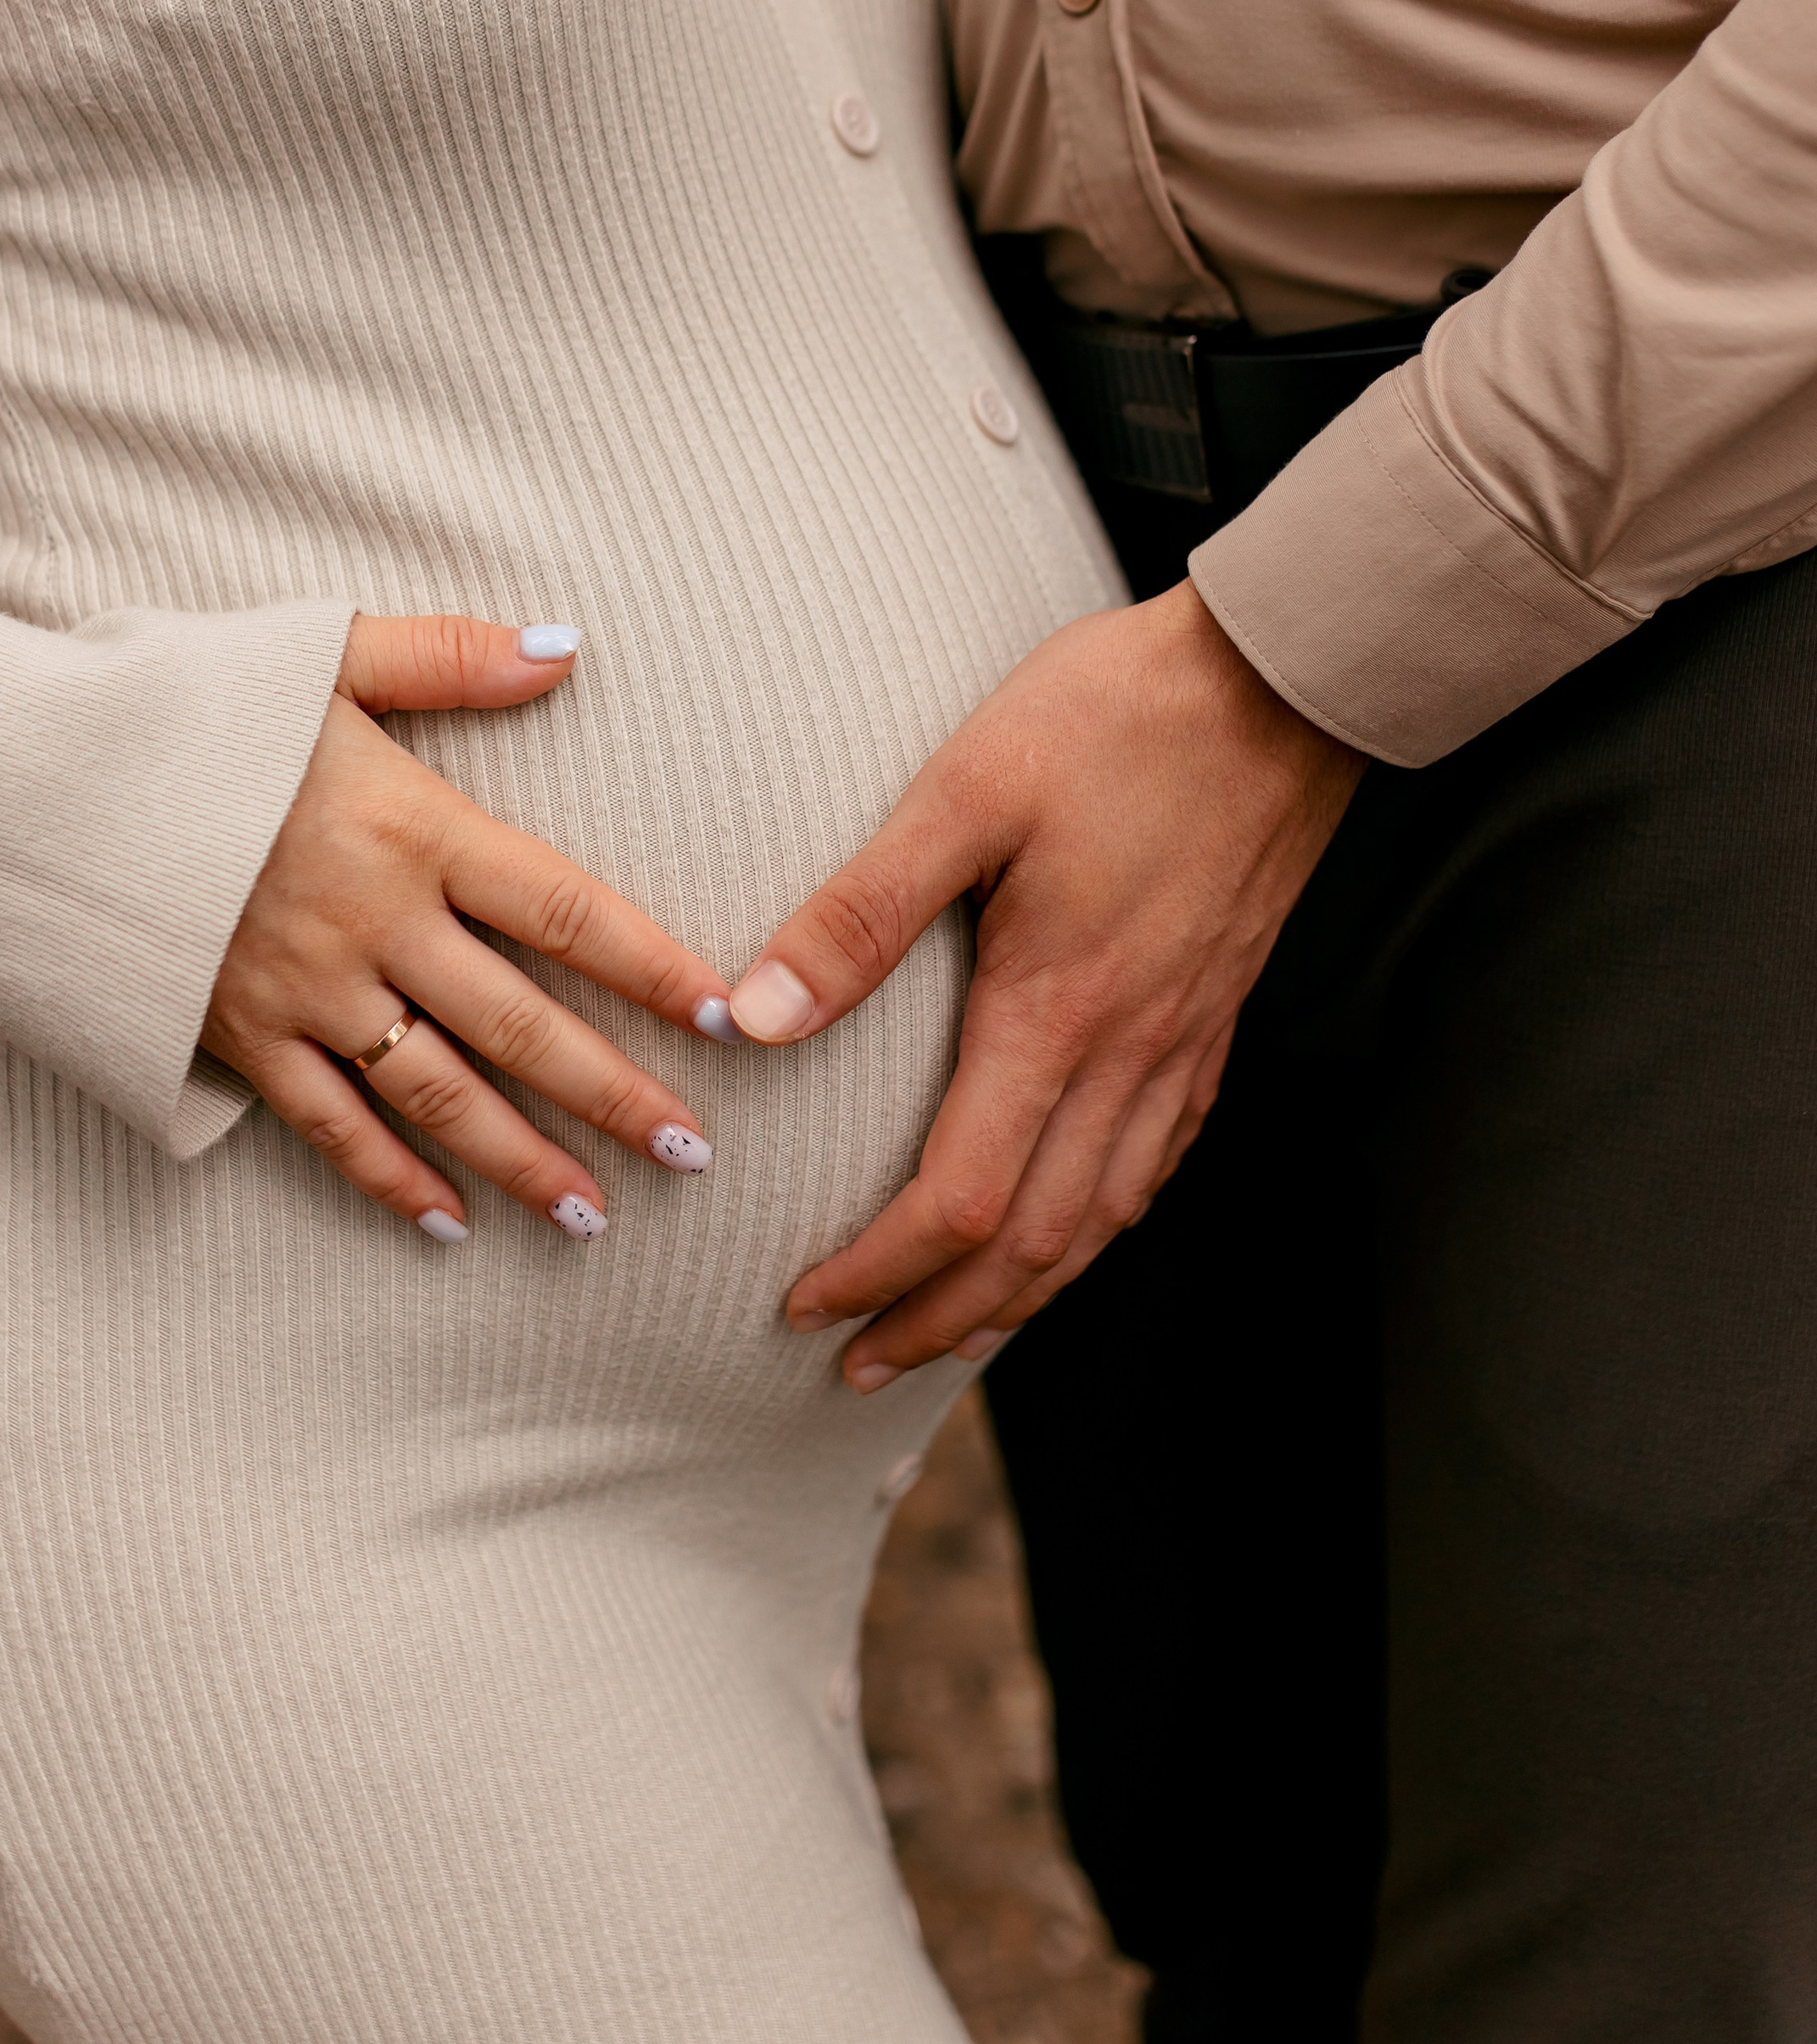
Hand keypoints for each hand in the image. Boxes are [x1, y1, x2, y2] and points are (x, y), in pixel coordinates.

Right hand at [203, 613, 730, 1244]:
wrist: (27, 775)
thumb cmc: (181, 704)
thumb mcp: (318, 655)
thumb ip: (448, 656)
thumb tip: (566, 647)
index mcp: (409, 826)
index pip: (563, 908)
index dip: (650, 966)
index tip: (725, 1015)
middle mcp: (370, 922)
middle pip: (520, 1025)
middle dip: (614, 1094)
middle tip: (693, 1153)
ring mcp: (302, 991)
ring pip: (437, 1094)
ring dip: (520, 1158)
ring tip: (592, 1211)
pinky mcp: (235, 1036)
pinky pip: (327, 1126)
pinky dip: (388, 1178)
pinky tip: (445, 1222)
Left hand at [723, 584, 1361, 1380]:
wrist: (1286, 679)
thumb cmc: (1121, 715)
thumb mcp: (968, 788)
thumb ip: (862, 909)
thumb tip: (759, 1016)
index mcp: (1058, 1012)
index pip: (963, 1201)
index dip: (879, 1271)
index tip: (805, 1305)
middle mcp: (1130, 1053)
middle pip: (1034, 1246)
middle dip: (939, 1320)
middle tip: (856, 1363)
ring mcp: (1183, 1041)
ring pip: (1103, 1220)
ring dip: (1019, 1295)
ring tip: (948, 1330)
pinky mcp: (1215, 1014)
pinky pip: (1155, 1162)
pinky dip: (1098, 1226)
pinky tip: (1070, 1228)